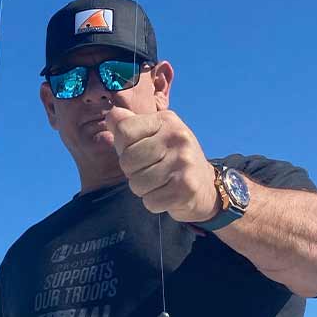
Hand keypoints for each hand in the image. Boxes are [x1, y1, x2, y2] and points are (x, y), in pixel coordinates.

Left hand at [105, 107, 220, 223]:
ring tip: (160, 183)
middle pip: (127, 160)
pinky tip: (167, 194)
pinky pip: (150, 201)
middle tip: (151, 170)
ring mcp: (183, 162)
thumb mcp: (153, 135)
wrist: (205, 185)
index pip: (124, 130)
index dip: (124, 148)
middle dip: (132, 172)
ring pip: (136, 183)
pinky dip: (154, 203)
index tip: (139, 152)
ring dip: (143, 189)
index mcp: (166, 120)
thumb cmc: (171, 159)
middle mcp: (177, 137)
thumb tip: (112, 114)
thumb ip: (129, 125)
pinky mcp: (185, 187)